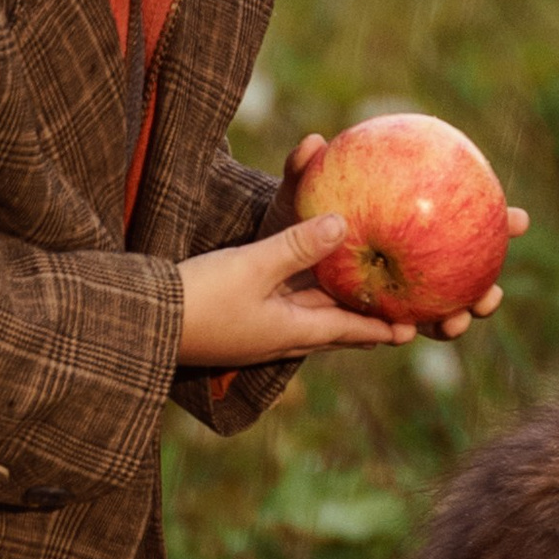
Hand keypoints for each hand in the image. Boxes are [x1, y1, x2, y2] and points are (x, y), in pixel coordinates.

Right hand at [178, 213, 415, 364]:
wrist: (143, 324)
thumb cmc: (199, 299)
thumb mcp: (252, 266)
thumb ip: (298, 245)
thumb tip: (345, 222)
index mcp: (293, 331)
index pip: (351, 330)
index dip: (383, 329)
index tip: (415, 329)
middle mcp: (281, 336)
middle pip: (334, 328)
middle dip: (364, 322)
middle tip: (396, 314)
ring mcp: (259, 331)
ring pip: (309, 318)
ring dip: (335, 308)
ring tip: (359, 294)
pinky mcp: (239, 320)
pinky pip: (284, 308)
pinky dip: (303, 294)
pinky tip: (303, 279)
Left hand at [273, 130, 529, 342]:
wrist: (263, 259)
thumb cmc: (288, 220)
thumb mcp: (292, 197)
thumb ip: (301, 173)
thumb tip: (313, 143)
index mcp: (409, 227)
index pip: (459, 223)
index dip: (495, 223)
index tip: (520, 220)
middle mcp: (409, 265)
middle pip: (462, 277)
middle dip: (487, 287)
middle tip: (494, 291)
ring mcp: (393, 297)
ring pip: (436, 313)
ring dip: (453, 321)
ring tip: (457, 322)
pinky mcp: (368, 323)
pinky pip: (390, 331)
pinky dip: (401, 333)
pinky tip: (402, 333)